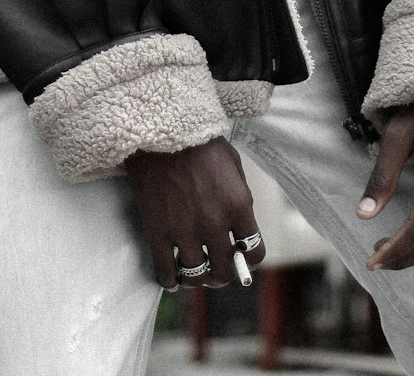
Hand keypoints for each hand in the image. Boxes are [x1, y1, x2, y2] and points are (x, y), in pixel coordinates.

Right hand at [126, 136, 265, 290]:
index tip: (242, 257)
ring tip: (194, 273)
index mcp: (238, 205)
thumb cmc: (200, 143)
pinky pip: (166, 273)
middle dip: (223, 274)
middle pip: (224, 270)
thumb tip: (239, 227)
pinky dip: (170, 281)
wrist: (162, 131)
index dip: (250, 258)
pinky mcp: (158, 233)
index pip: (255, 252)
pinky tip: (173, 279)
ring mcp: (185, 232)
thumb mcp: (233, 165)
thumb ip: (239, 198)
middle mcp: (215, 224)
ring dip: (197, 279)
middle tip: (216, 271)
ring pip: (196, 276)